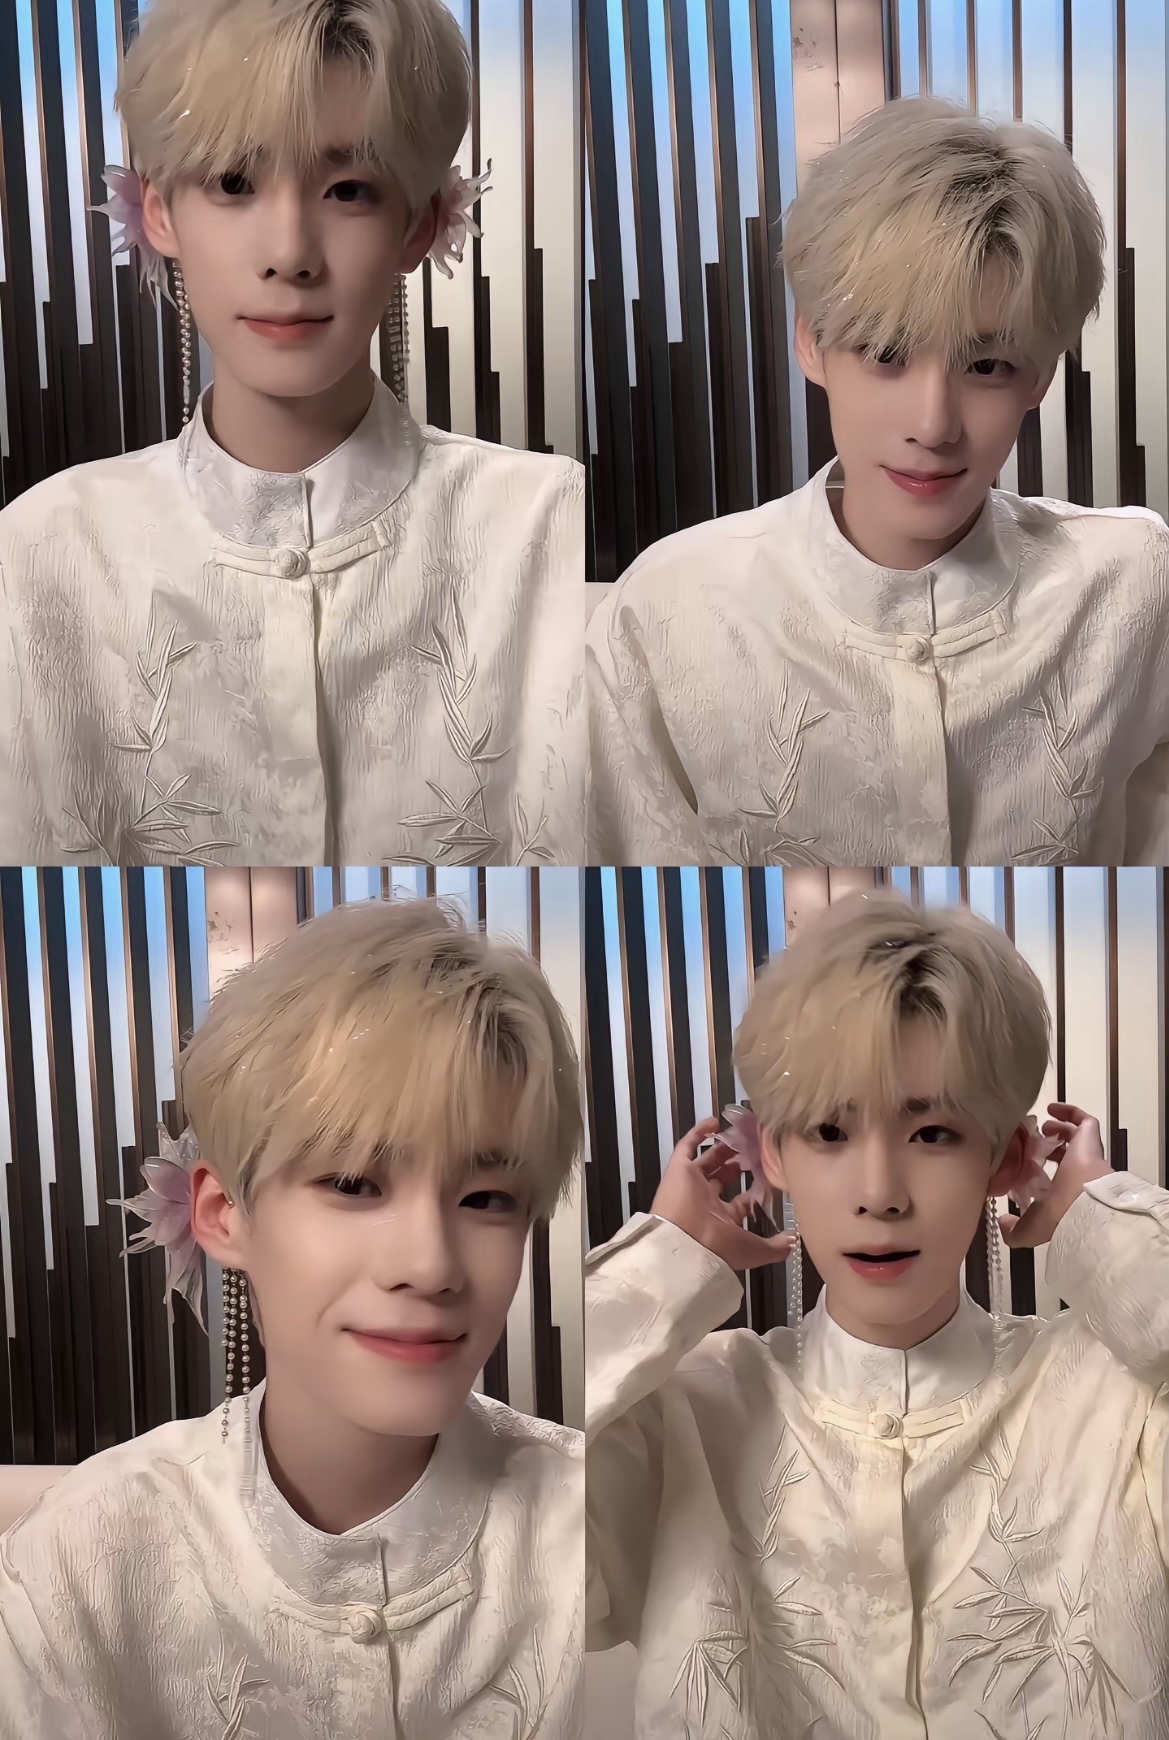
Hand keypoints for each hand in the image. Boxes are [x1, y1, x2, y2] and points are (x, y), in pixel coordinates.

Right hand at [651, 1117, 795, 1271]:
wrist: (685, 1242)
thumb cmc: (720, 1246)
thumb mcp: (755, 1250)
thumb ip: (777, 1246)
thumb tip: (795, 1239)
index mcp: (723, 1219)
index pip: (740, 1201)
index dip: (754, 1188)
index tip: (769, 1174)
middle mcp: (707, 1201)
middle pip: (723, 1177)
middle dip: (737, 1163)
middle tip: (754, 1150)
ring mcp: (692, 1183)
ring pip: (707, 1161)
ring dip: (722, 1148)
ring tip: (738, 1135)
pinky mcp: (679, 1169)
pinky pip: (686, 1146)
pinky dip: (698, 1133)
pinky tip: (714, 1122)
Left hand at [998, 1102, 1111, 1248]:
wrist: (1085, 1202)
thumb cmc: (1060, 1215)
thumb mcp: (1030, 1230)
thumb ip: (1014, 1231)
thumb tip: (1003, 1222)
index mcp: (1063, 1194)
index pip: (1052, 1180)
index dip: (1036, 1170)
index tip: (1018, 1163)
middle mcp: (1075, 1174)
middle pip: (1062, 1155)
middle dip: (1046, 1146)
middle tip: (1029, 1140)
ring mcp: (1084, 1155)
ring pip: (1074, 1137)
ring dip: (1056, 1129)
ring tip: (1042, 1127)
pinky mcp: (1090, 1138)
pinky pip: (1083, 1120)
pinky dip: (1069, 1112)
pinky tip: (1053, 1108)